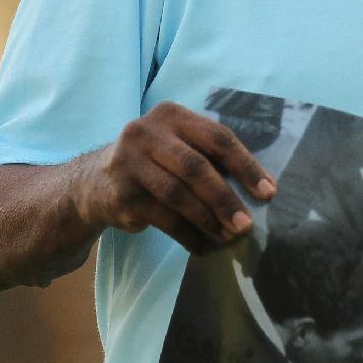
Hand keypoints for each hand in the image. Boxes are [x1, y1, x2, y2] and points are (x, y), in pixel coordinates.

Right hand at [72, 101, 275, 253]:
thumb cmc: (155, 163)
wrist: (94, 182)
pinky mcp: (121, 193)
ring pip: (178, 195)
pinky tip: (203, 246)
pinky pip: (163, 218)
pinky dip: (188, 235)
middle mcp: (147, 132)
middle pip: (197, 167)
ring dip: (208, 220)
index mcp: (172, 115)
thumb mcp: (179, 147)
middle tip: (247, 224)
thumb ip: (211, 157)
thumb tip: (260, 190)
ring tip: (228, 237)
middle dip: (226, 198)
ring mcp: (130, 162)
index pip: (217, 138)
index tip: (268, 192)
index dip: (246, 166)